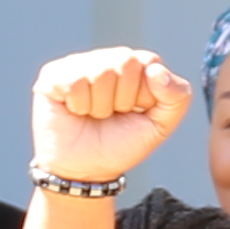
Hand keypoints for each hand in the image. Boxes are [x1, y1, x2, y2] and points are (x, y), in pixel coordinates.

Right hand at [27, 44, 190, 186]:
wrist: (86, 169)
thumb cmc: (122, 143)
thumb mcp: (161, 125)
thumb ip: (177, 97)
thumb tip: (156, 70)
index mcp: (134, 66)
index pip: (149, 61)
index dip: (145, 94)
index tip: (135, 111)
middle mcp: (106, 59)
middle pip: (125, 61)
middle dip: (123, 99)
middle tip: (112, 114)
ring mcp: (78, 64)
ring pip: (100, 72)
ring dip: (100, 105)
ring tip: (93, 115)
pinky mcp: (52, 75)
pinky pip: (73, 81)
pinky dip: (79, 105)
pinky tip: (75, 111)